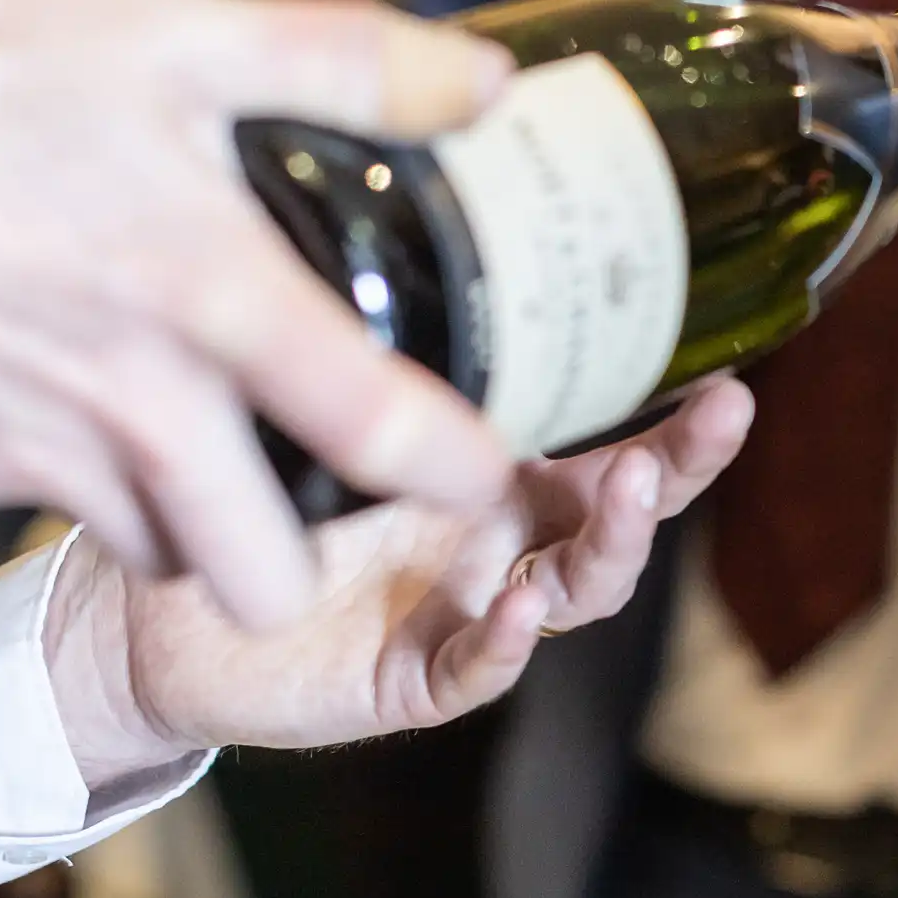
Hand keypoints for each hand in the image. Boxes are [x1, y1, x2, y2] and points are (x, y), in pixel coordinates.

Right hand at [0, 0, 517, 630]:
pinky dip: (94, 478)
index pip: (370, 428)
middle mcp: (127, 400)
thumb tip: (488, 84)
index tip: (491, 472)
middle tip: (333, 486)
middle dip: (311, 557)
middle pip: (260, 580)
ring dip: (201, 522)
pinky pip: (57, 507)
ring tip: (219, 434)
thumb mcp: (177, 33)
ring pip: (159, 555)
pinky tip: (97, 393)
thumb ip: (351, 64)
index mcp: (207, 292)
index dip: (457, 472)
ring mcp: (32, 444)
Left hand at [42, 379, 752, 789]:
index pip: (617, 447)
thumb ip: (393, 350)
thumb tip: (432, 219)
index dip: (682, 427)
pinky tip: (513, 609)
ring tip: (629, 494)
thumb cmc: (261, 494)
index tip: (732, 380)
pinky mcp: (414, 678)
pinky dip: (503, 644)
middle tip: (721, 415)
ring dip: (614, 542)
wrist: (166, 615)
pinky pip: (475, 669)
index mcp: (503, 477)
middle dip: (681, 468)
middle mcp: (505, 542)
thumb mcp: (333, 404)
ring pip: (575, 590)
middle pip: (622, 513)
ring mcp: (471, 610)